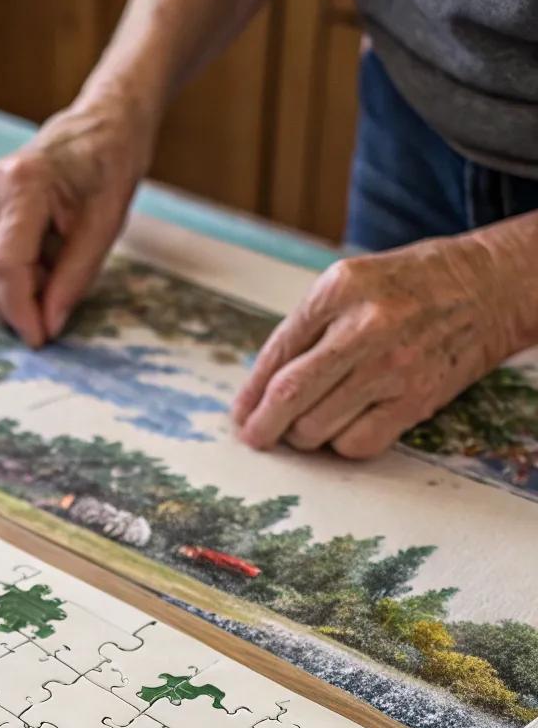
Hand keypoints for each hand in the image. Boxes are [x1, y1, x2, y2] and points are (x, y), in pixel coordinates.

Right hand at [0, 84, 155, 346]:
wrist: (101, 128)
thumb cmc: (108, 171)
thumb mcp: (104, 228)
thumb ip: (73, 279)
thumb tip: (49, 324)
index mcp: (24, 185)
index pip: (5, 263)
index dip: (19, 309)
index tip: (39, 338)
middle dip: (9, 305)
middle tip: (44, 324)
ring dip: (8, 290)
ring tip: (48, 288)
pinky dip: (7, 273)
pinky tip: (39, 272)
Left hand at [231, 235, 515, 457]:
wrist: (487, 288)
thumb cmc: (409, 286)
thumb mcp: (351, 282)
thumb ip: (307, 327)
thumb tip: (261, 389)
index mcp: (339, 289)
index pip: (277, 353)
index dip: (251, 393)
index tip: (240, 416)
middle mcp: (365, 326)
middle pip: (290, 395)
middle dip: (262, 426)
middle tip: (255, 438)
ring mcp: (392, 366)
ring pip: (317, 426)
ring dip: (303, 435)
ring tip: (309, 424)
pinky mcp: (416, 399)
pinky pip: (357, 443)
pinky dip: (340, 445)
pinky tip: (345, 428)